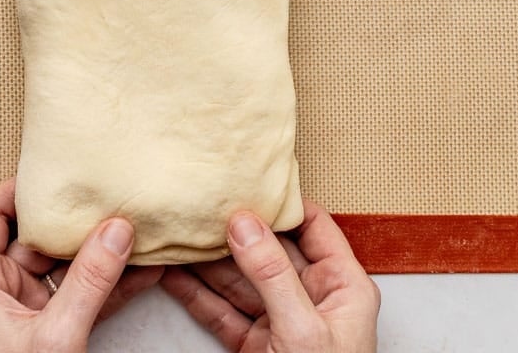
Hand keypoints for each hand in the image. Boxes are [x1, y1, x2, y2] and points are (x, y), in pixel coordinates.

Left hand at [0, 178, 164, 352]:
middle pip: (36, 238)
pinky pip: (84, 297)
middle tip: (110, 194)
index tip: (55, 172)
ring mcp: (28, 313)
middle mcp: (0, 292)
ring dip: (104, 253)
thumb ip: (88, 282)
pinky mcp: (53, 333)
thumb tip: (116, 231)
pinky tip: (147, 268)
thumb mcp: (55, 336)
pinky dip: (113, 284)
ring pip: (67, 268)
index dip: (18, 189)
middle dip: (77, 220)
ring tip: (139, 226)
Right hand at [160, 199, 379, 351]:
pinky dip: (197, 295)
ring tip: (178, 233)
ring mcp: (282, 325)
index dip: (282, 203)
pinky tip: (174, 273)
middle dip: (233, 231)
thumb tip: (245, 223)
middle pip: (269, 252)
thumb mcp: (302, 330)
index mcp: (343, 288)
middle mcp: (314, 301)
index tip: (246, 181)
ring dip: (207, 261)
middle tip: (199, 205)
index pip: (313, 228)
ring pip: (240, 282)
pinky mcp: (256, 348)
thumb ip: (273, 274)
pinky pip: (223, 313)